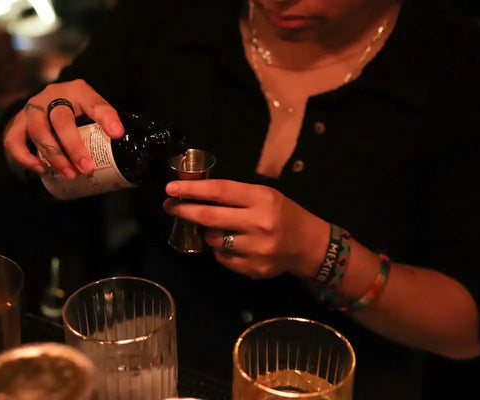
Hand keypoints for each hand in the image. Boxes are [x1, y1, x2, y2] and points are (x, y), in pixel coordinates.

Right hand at [3, 79, 123, 178]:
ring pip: (38, 132)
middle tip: (87, 168)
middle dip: (74, 148)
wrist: (50, 101)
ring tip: (69, 174)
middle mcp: (51, 96)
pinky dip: (25, 157)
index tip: (117, 134)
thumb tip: (118, 138)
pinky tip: (42, 170)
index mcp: (77, 91)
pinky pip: (14, 140)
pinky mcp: (17, 122)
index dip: (105, 118)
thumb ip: (104, 121)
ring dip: (54, 156)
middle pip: (61, 121)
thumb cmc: (76, 108)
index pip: (93, 102)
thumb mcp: (93, 109)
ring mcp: (32, 109)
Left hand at [163, 180, 329, 278]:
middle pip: (210, 217)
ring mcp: (256, 249)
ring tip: (219, 229)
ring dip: (208, 233)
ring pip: (214, 240)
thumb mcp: (265, 195)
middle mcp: (259, 223)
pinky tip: (233, 245)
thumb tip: (196, 194)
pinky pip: (223, 258)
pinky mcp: (254, 269)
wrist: (309, 245)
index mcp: (262, 199)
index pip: (219, 191)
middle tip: (169, 206)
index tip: (170, 187)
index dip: (192, 189)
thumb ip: (236, 196)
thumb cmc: (284, 214)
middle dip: (185, 210)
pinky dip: (221, 250)